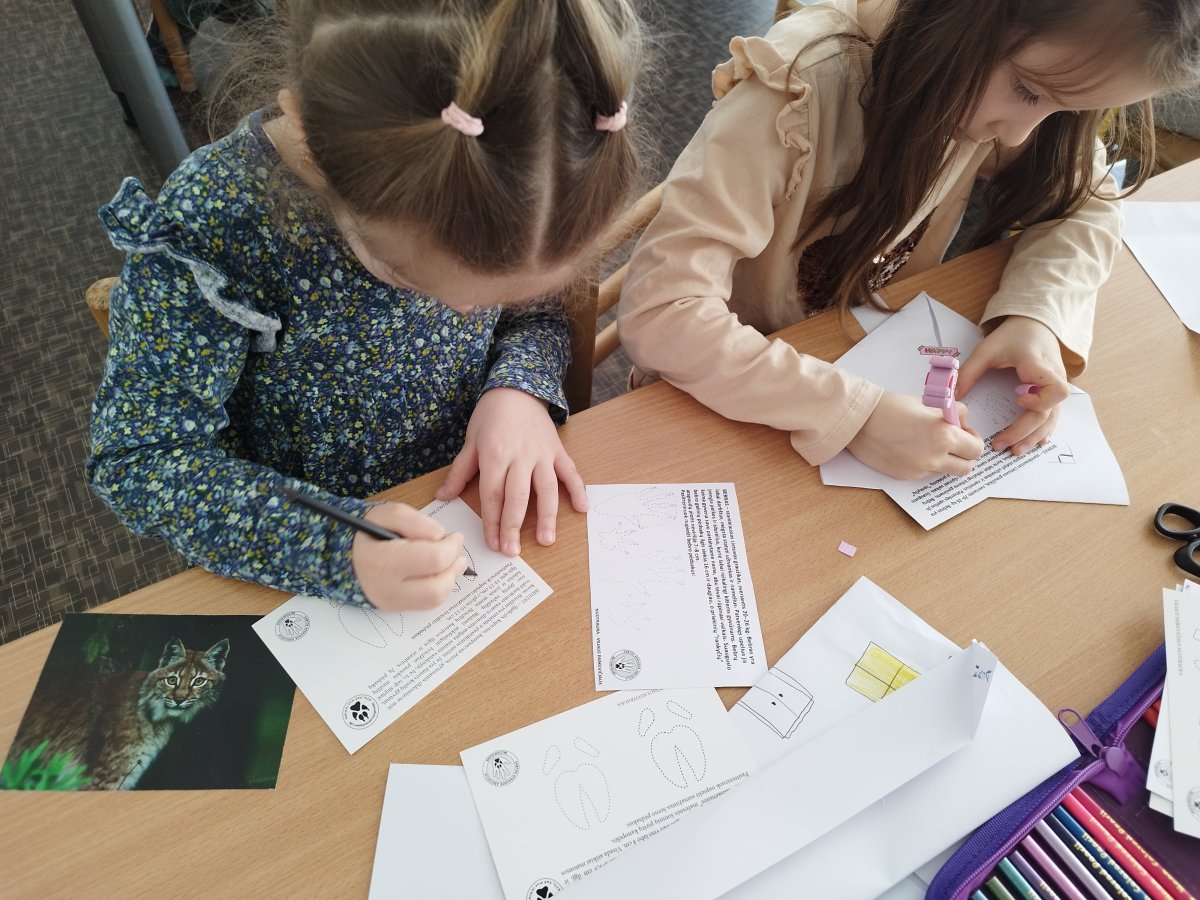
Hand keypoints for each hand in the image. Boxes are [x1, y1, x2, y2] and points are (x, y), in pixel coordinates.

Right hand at [352, 503, 468, 610]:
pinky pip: (428, 603)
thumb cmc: (366, 532)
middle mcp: (386, 589)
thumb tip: (439, 536)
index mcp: (382, 561)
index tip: (455, 536)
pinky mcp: (396, 609)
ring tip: (448, 560)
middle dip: (453, 567)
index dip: (451, 547)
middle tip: (454, 550)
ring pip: (435, 599)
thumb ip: (413, 520)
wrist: (347, 556)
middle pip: (437, 588)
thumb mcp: (384, 514)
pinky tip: (436, 571)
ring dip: (449, 578)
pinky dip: (439, 586)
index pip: (433, 559)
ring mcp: (391, 603)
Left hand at [436, 388, 587, 555]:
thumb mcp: (471, 441)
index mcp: (496, 456)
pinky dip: (577, 489)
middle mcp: (520, 457)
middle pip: (518, 497)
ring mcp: (541, 454)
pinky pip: (570, 472)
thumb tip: (442, 497)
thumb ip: (460, 471)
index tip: (492, 543)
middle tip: (512, 551)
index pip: (493, 495)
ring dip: (548, 516)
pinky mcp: (557, 450)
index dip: (491, 521)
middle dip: (514, 526)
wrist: (517, 388)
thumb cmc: (491, 415)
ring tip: (547, 540)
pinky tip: (582, 509)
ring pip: (546, 489)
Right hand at [847, 391, 984, 479]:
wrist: (857, 421)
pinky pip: (927, 472)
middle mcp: (934, 456)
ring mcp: (920, 469)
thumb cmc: (888, 407)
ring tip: (932, 445)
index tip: (964, 432)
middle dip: (964, 455)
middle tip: (954, 442)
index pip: (975, 448)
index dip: (972, 439)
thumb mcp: (927, 402)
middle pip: (967, 467)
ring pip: (948, 472)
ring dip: (947, 461)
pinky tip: (913, 448)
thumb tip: (962, 423)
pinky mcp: (907, 475)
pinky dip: (927, 463)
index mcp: (943, 435)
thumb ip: (952, 413)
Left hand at [955, 315, 1067, 454]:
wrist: (1035, 325)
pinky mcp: (1053, 392)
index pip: (1055, 390)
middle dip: (1025, 432)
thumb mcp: (987, 349)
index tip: (1018, 400)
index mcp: (1039, 364)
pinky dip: (1043, 429)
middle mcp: (1054, 377)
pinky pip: (1053, 414)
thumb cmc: (1012, 336)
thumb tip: (952, 398)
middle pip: (1048, 412)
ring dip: (1034, 436)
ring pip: (1052, 417)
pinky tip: (1033, 442)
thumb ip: (969, 372)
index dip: (1040, 401)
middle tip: (1002, 445)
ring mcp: (1056, 386)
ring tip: (1015, 450)